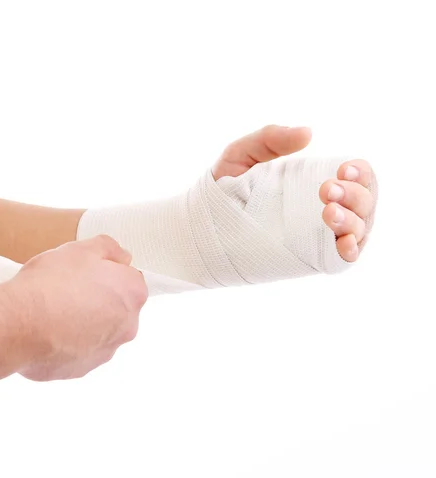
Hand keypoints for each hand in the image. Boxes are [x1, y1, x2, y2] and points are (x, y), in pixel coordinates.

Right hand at [4, 235, 147, 380]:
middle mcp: (126, 326)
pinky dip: (67, 343)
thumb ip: (109, 249)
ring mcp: (105, 351)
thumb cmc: (49, 284)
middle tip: (68, 290)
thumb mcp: (80, 249)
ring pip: (98, 332)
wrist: (17, 324)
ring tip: (53, 312)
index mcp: (132, 293)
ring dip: (83, 323)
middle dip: (98, 300)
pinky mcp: (82, 369)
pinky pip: (78, 352)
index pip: (129, 279)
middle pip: (117, 308)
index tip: (86, 272)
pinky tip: (46, 332)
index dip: (106, 273)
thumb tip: (120, 257)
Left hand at [212, 125, 375, 261]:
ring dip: (353, 220)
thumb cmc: (223, 190)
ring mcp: (320, 235)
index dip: (359, 172)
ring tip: (328, 212)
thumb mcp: (241, 155)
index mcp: (315, 181)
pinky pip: (343, 259)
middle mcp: (325, 207)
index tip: (343, 170)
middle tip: (326, 190)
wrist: (199, 228)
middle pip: (363, 201)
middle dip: (355, 194)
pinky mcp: (311, 259)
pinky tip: (344, 243)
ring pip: (358, 229)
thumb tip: (308, 133)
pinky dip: (351, 251)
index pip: (356, 176)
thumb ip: (269, 139)